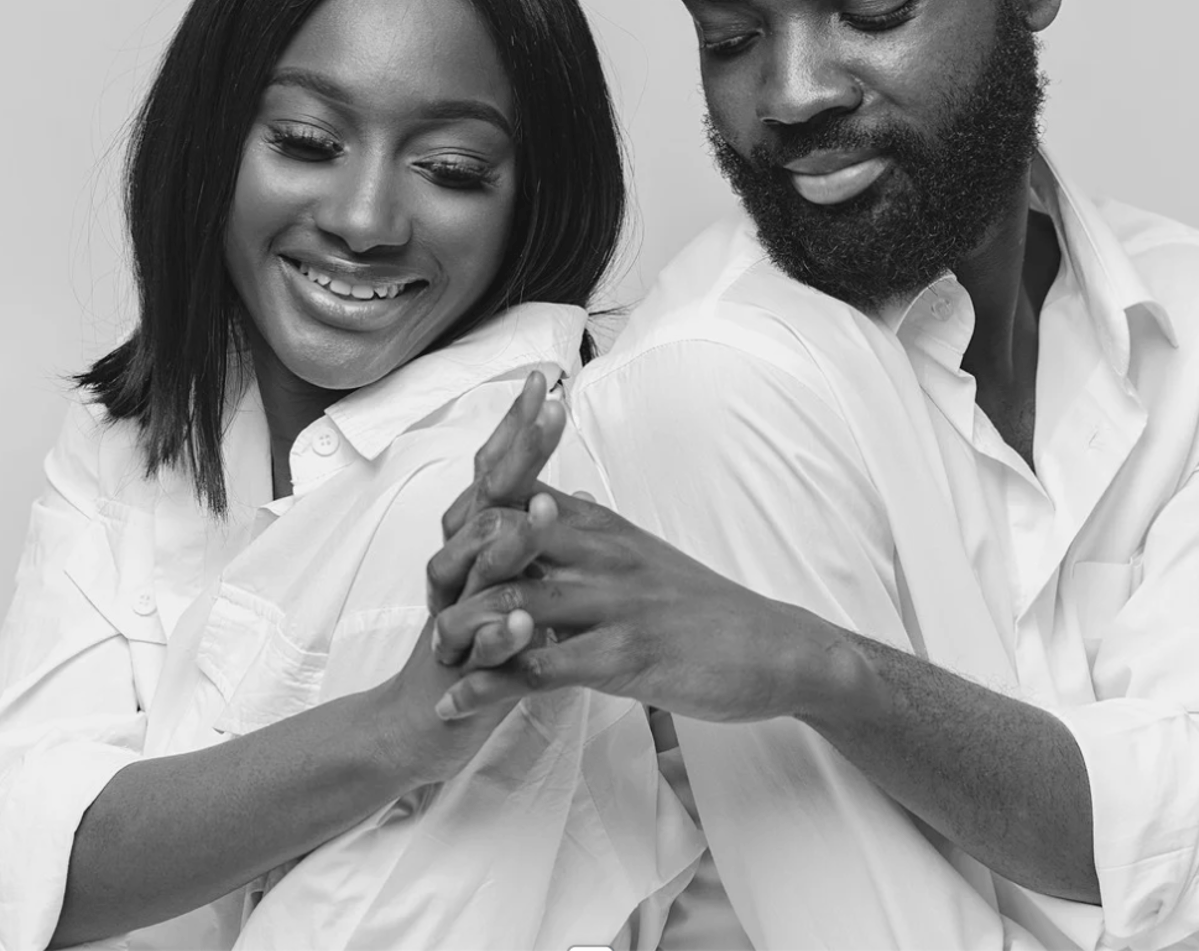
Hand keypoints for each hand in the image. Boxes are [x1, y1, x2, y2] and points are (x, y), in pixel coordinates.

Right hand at [373, 370, 568, 784]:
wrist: (417, 725)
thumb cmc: (473, 651)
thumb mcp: (512, 590)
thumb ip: (536, 545)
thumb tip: (579, 500)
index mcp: (475, 548)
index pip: (497, 476)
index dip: (519, 429)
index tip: (547, 380)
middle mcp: (459, 571)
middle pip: (483, 503)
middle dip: (516, 456)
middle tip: (548, 410)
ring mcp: (454, 619)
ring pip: (477, 573)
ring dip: (511, 542)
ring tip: (545, 507)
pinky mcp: (455, 673)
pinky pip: (474, 652)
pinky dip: (496, 637)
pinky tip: (521, 625)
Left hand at [430, 491, 840, 724]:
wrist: (773, 648)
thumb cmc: (706, 606)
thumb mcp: (645, 550)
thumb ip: (595, 527)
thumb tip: (561, 495)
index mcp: (602, 524)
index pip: (519, 496)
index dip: (469, 515)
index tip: (440, 544)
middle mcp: (601, 553)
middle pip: (502, 537)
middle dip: (453, 569)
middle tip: (425, 601)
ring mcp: (611, 604)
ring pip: (511, 602)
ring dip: (461, 631)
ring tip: (433, 656)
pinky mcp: (622, 657)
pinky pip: (538, 668)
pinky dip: (489, 685)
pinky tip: (457, 703)